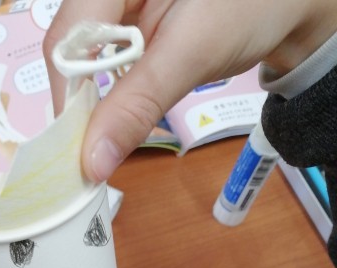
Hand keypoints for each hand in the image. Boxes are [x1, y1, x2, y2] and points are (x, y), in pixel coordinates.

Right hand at [43, 0, 336, 181]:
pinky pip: (104, 66)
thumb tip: (93, 162)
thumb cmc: (251, 6)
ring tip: (102, 136)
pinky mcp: (130, 29)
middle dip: (78, 98)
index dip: (67, 89)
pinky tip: (118, 116)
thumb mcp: (192, 52)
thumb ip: (138, 104)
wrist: (290, 4)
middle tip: (89, 147)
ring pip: (83, 61)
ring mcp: (119, 9)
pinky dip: (109, 98)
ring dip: (91, 103)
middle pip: (69, 47)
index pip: (68, 33)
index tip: (76, 143)